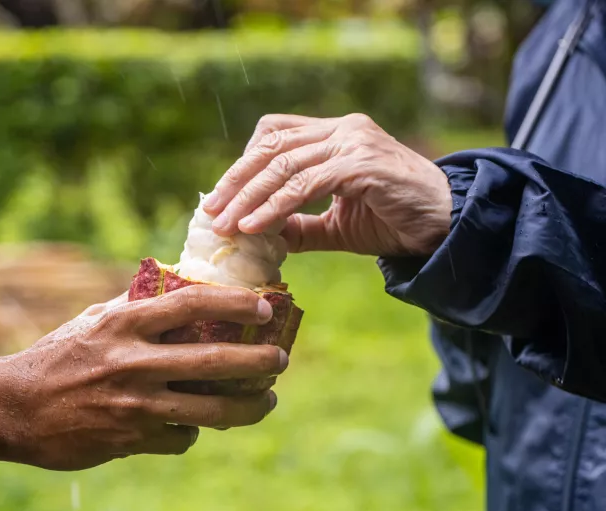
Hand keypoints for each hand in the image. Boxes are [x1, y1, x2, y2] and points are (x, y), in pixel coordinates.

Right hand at [0, 286, 285, 470]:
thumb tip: (178, 287)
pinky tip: (193, 424)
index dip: (234, 303)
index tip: (264, 307)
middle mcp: (133, 362)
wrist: (12, 409)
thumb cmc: (56, 357)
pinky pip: (181, 437)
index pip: (192, 304)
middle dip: (259, 361)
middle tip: (280, 360)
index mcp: (123, 324)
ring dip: (247, 407)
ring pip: (210, 409)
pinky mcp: (130, 440)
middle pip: (214, 360)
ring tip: (266, 401)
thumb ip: (133, 307)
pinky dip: (193, 431)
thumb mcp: (91, 321)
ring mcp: (134, 405)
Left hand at [203, 114, 451, 255]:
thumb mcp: (335, 224)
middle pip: (271, 146)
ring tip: (225, 225)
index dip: (243, 163)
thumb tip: (260, 235)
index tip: (222, 197)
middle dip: (235, 181)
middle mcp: (342, 129)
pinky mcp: (361, 164)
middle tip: (210, 213)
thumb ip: (299, 224)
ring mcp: (352, 142)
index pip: (274, 135)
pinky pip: (305, 184)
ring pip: (283, 165)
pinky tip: (253, 226)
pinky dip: (274, 205)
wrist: (445, 228)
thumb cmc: (393, 221)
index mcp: (334, 134)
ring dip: (248, 197)